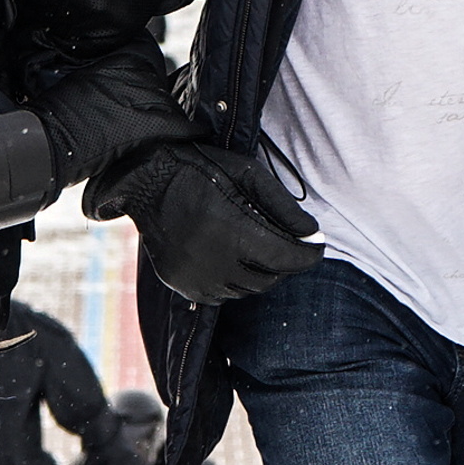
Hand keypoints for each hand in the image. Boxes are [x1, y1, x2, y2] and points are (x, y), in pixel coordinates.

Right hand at [117, 141, 321, 306]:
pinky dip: (232, 280)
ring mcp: (196, 278)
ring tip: (249, 243)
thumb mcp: (249, 175)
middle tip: (278, 239)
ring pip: (247, 289)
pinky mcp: (183, 286)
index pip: (286, 258)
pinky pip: (222, 295)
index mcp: (232, 231)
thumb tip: (315, 236)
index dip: (307, 254)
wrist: (147, 180)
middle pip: (270, 277)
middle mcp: (214, 261)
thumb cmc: (203, 169)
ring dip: (257, 271)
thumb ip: (285, 208)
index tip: (316, 247)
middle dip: (281, 260)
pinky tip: (226, 255)